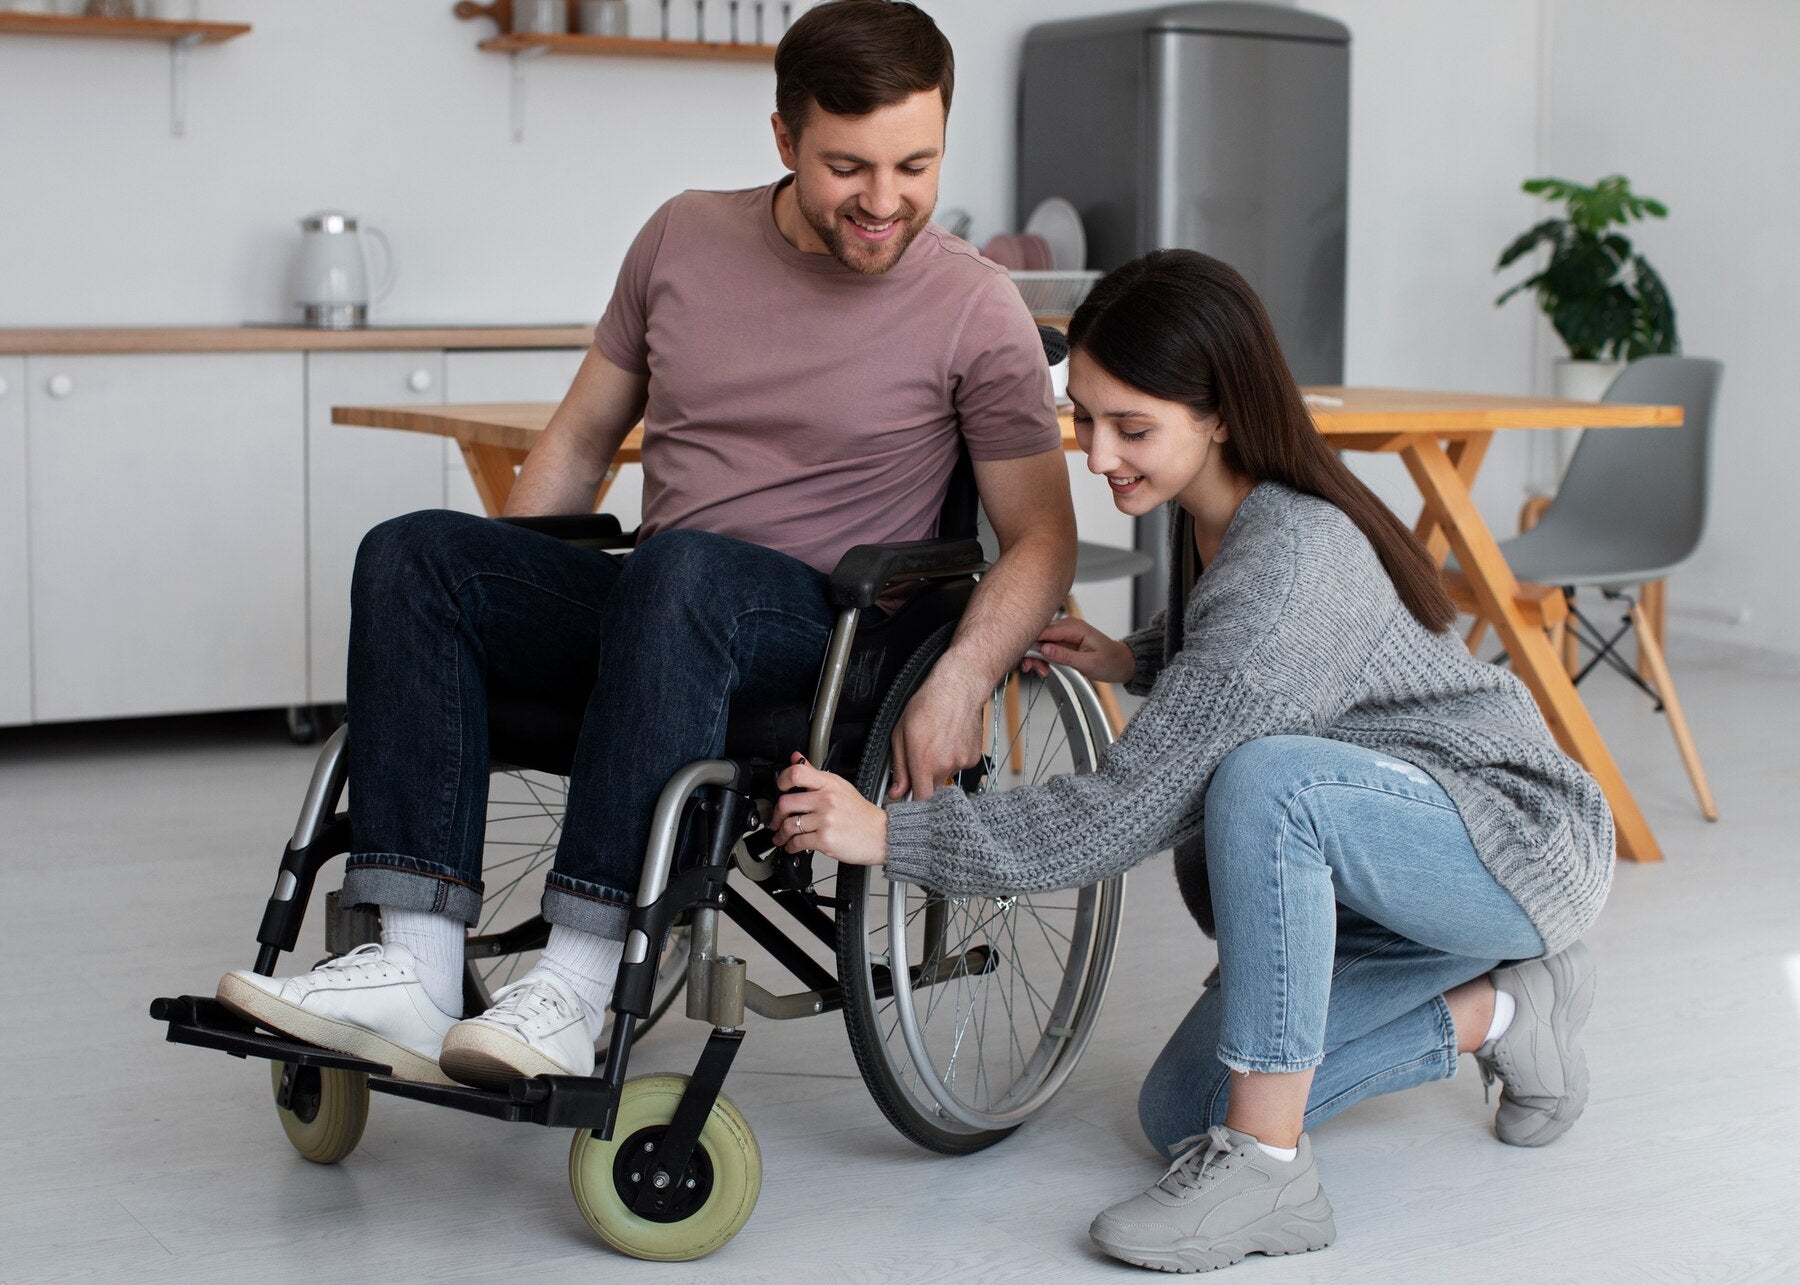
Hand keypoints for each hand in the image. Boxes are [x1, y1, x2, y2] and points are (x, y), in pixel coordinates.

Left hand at [772, 754, 888, 864]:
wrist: (880, 835)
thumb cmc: (861, 813)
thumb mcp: (840, 787)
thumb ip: (815, 773)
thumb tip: (796, 757)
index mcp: (829, 783)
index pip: (797, 773)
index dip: (782, 781)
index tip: (779, 789)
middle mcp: (826, 799)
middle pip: (786, 802)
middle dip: (776, 815)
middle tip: (776, 821)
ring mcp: (825, 820)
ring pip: (789, 825)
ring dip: (781, 834)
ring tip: (782, 837)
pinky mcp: (825, 839)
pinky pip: (798, 842)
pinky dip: (791, 846)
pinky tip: (793, 846)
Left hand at [887, 660, 986, 800]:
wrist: (958, 688)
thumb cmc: (928, 704)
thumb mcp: (900, 734)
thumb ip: (899, 767)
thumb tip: (896, 791)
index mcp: (924, 762)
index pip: (921, 800)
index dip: (914, 802)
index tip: (909, 798)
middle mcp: (945, 766)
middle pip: (933, 788)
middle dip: (925, 778)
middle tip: (922, 756)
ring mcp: (961, 762)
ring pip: (946, 776)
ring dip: (940, 766)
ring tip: (938, 742)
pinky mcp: (973, 757)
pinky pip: (959, 766)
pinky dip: (954, 758)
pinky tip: (950, 740)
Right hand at [1021, 617, 1134, 683]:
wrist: (1121, 663)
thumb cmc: (1110, 661)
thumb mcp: (1088, 663)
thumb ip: (1064, 656)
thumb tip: (1045, 650)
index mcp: (1075, 628)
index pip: (1044, 631)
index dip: (1031, 644)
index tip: (1024, 658)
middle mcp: (1068, 626)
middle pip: (1039, 635)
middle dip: (1032, 653)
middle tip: (1034, 669)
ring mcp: (1065, 632)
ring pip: (1040, 641)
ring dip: (1037, 657)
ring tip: (1042, 671)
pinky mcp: (1063, 640)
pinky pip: (1046, 646)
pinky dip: (1042, 657)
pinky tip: (1045, 668)